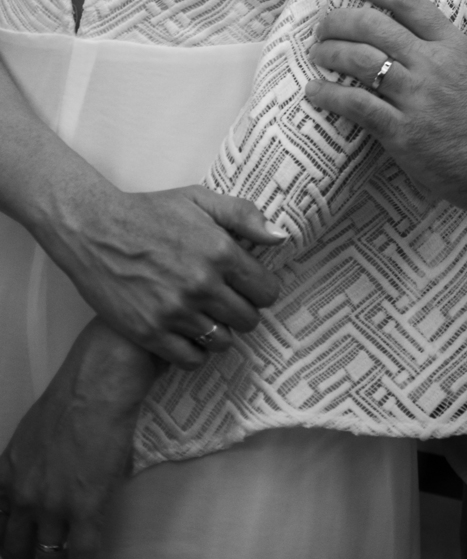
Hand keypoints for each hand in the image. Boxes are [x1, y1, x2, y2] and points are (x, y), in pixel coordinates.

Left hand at [0, 321, 154, 558]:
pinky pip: (82, 556)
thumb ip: (31, 463)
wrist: (98, 384)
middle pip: (16, 549)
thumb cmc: (73, 395)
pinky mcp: (85, 509)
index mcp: (8, 474)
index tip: (16, 555)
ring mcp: (53, 506)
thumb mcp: (33, 432)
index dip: (6, 547)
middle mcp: (23, 496)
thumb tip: (48, 479)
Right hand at [42, 183, 286, 368]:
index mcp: (220, 251)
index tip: (252, 288)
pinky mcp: (151, 332)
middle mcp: (202, 285)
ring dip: (221, 332)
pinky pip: (191, 359)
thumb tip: (279, 237)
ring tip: (209, 318)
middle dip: (244, 312)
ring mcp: (176, 312)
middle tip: (230, 303)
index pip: (266, 290)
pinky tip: (189, 334)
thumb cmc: (150, 212)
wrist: (95, 231)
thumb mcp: (199, 199)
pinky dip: (195, 351)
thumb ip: (244, 215)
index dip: (262, 290)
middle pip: (248, 319)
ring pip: (222, 342)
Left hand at [307, 0, 466, 214]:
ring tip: (317, 53)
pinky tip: (315, 92)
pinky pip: (358, 107)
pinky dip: (331, 96)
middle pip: (374, 27)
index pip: (409, 2)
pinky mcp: (402, 133)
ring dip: (330, 53)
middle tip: (325, 23)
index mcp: (454, 45)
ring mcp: (414, 99)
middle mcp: (430, 65)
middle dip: (341, 19)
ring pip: (360, 62)